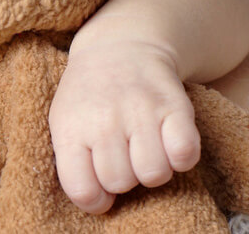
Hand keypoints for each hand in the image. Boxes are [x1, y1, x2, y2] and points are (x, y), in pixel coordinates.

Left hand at [48, 40, 200, 213]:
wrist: (119, 47)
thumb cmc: (88, 96)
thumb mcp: (63, 122)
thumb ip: (72, 162)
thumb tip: (98, 202)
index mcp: (71, 128)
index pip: (82, 190)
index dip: (95, 199)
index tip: (99, 188)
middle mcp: (104, 119)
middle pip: (120, 183)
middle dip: (123, 176)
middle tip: (121, 154)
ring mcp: (140, 111)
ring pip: (154, 174)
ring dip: (152, 168)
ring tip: (142, 147)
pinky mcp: (175, 105)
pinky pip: (185, 155)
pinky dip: (181, 156)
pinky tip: (167, 141)